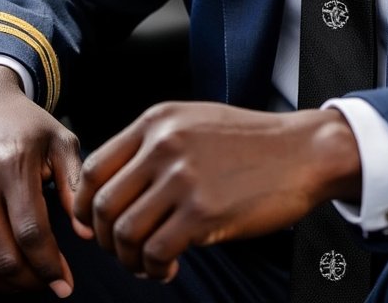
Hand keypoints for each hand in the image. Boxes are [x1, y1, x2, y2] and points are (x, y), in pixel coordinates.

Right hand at [0, 64, 82, 297]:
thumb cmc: (26, 125)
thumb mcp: (61, 142)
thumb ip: (75, 185)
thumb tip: (87, 233)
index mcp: (13, 165)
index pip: (31, 232)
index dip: (50, 265)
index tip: (66, 283)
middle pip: (3, 256)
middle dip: (31, 281)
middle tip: (50, 284)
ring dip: (6, 285)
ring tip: (30, 280)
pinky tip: (3, 271)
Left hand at [72, 101, 360, 281]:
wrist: (303, 151)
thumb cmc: (252, 142)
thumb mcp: (196, 122)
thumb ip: (155, 143)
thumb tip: (114, 185)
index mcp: (158, 121)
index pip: (93, 167)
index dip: (84, 205)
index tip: (94, 225)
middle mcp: (164, 145)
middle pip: (102, 205)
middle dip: (105, 238)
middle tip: (123, 250)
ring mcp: (183, 178)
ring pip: (124, 233)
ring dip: (129, 259)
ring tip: (148, 262)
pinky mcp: (202, 212)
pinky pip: (155, 252)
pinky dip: (154, 268)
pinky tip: (169, 266)